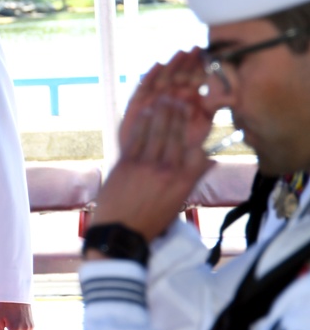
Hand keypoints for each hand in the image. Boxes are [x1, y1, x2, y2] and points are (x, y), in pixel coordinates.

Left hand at [94, 93, 213, 240]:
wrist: (119, 230)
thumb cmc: (150, 219)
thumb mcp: (178, 202)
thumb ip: (192, 178)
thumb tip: (209, 160)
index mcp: (183, 182)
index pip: (197, 152)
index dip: (196, 133)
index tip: (196, 118)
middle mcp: (167, 171)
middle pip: (176, 136)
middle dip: (178, 116)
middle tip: (180, 99)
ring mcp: (146, 165)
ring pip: (157, 133)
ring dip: (161, 113)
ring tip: (165, 99)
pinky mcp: (126, 163)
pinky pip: (137, 137)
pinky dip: (142, 122)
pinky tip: (146, 111)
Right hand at [119, 49, 210, 153]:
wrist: (156, 161)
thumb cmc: (181, 145)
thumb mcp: (203, 126)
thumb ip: (214, 110)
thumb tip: (232, 98)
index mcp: (189, 99)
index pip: (196, 79)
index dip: (202, 67)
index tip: (210, 55)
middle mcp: (171, 95)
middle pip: (180, 74)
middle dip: (188, 62)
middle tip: (197, 49)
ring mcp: (154, 97)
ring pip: (164, 76)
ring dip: (172, 64)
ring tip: (181, 53)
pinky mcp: (137, 103)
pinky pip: (143, 87)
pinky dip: (150, 76)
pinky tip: (158, 65)